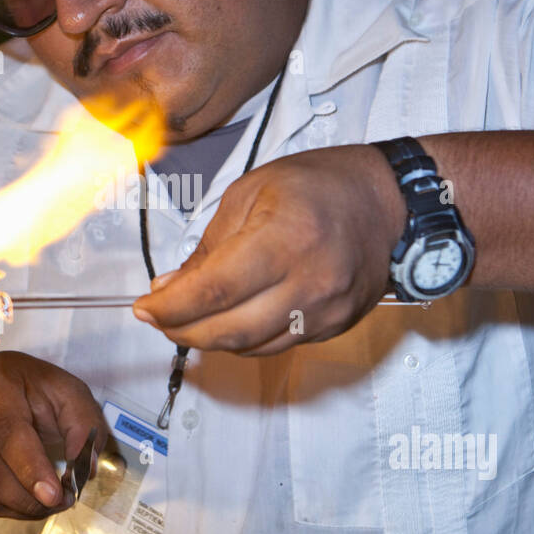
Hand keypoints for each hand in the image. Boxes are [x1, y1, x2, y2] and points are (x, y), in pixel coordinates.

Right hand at [0, 352, 104, 518]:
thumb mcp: (59, 388)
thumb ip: (82, 420)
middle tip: (59, 503)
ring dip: (17, 506)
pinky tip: (25, 501)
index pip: (5, 430)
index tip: (54, 494)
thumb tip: (86, 467)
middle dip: (25, 496)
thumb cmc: (21, 389)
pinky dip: (4, 510)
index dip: (30, 466)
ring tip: (47, 504)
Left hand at [132, 145, 405, 355]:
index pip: (213, 292)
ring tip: (188, 319)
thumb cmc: (320, 185)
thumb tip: (170, 287)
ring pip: (251, 347)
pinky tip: (229, 319)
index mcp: (284, 239)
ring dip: (210, 339)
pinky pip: (277, 345)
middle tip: (159, 317)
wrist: (387, 201)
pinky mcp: (335, 326)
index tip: (145, 308)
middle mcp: (309, 282)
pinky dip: (244, 340)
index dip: (171, 308)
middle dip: (182, 330)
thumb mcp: (250, 194)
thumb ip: (208, 247)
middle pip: (229, 331)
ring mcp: (325, 310)